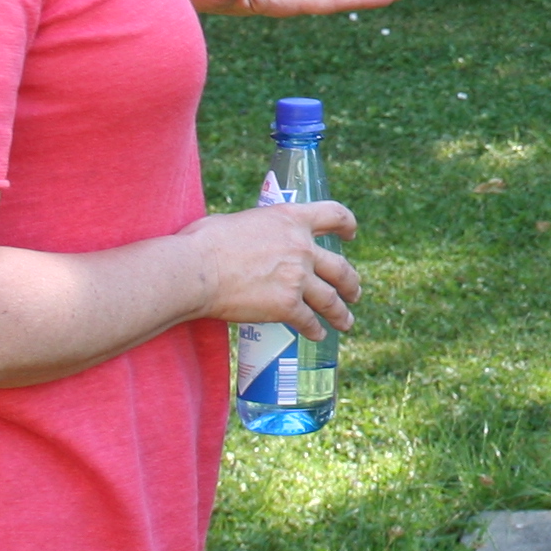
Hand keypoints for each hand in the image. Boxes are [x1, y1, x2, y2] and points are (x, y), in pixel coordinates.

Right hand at [188, 198, 360, 338]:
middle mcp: (302, 247)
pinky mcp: (287, 305)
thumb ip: (261, 230)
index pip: (334, 215)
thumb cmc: (205, 242)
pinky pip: (308, 320)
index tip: (351, 234)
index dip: (347, 224)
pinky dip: (315, 330)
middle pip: (340, 267)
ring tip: (346, 322)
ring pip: (331, 299)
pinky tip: (317, 335)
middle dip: (351, 283)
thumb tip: (255, 239)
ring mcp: (298, 277)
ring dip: (341, 312)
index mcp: (292, 219)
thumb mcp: (242, 221)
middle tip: (354, 292)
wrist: (196, 270)